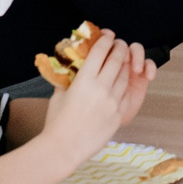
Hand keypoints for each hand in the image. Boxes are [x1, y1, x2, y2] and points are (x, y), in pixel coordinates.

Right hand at [40, 31, 155, 165]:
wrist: (64, 148)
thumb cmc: (57, 121)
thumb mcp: (59, 93)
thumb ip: (68, 76)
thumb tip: (71, 63)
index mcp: (84, 80)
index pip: (100, 51)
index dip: (105, 39)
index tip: (107, 35)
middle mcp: (101, 88)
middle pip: (117, 59)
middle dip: (119, 47)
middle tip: (118, 43)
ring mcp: (113, 102)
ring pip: (125, 75)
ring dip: (124, 65)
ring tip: (120, 61)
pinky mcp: (119, 115)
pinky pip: (126, 94)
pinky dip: (124, 85)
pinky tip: (120, 83)